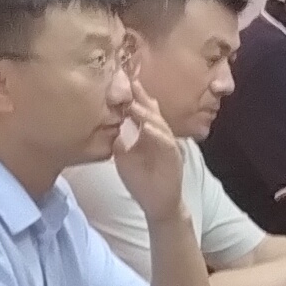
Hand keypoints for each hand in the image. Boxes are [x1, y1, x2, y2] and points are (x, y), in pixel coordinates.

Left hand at [110, 79, 194, 224]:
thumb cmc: (141, 181)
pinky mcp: (174, 157)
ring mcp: (168, 145)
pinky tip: (146, 127)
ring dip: (146, 113)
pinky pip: (166, 142)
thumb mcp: (124, 157)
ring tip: (133, 104)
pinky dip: (156, 134)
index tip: (120, 81)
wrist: (158, 204)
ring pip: (158, 123)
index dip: (133, 96)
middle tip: (129, 82)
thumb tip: (111, 125)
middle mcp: (159, 135)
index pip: (141, 110)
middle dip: (141, 97)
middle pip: (151, 111)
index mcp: (148, 133)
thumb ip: (120, 140)